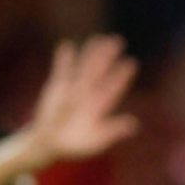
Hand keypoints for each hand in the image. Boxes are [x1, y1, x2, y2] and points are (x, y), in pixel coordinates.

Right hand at [25, 35, 139, 166]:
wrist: (50, 143)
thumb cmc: (75, 146)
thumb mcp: (96, 142)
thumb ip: (113, 131)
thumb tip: (135, 125)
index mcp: (100, 107)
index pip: (113, 88)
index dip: (121, 77)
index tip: (131, 64)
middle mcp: (88, 95)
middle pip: (99, 73)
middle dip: (107, 58)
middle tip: (117, 41)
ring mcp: (72, 89)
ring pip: (83, 68)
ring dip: (90, 54)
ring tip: (97, 38)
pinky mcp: (57, 88)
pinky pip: (60, 71)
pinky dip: (63, 60)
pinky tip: (67, 46)